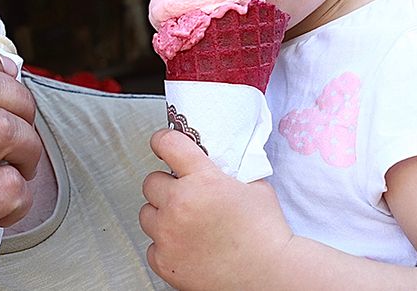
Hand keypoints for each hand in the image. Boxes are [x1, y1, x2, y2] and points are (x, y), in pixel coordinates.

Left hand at [140, 129, 294, 290]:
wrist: (270, 274)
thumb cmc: (266, 234)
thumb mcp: (254, 187)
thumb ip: (230, 170)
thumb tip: (219, 161)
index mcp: (202, 179)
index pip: (167, 144)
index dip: (163, 141)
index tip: (161, 144)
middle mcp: (179, 204)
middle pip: (151, 181)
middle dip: (166, 185)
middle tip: (184, 195)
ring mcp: (168, 234)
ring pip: (146, 214)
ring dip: (161, 215)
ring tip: (184, 223)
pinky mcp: (165, 262)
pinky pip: (152, 246)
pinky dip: (164, 246)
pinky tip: (185, 246)